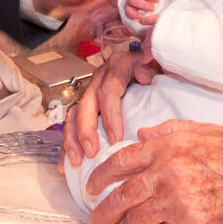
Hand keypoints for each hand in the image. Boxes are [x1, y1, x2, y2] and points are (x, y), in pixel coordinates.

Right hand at [62, 46, 160, 165]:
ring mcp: (91, 91)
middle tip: (91, 152)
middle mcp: (100, 78)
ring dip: (72, 139)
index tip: (115, 139)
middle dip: (85, 131)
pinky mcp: (87, 104)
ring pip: (74, 114)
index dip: (110, 116)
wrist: (148, 59)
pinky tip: (66, 164)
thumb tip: (144, 75)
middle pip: (86, 103)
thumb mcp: (157, 61)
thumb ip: (152, 67)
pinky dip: (67, 144)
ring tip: (77, 161)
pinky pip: (72, 124)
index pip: (109, 91)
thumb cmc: (153, 65)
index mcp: (118, 67)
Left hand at [84, 121, 222, 223]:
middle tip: (95, 222)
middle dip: (102, 213)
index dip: (100, 175)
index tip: (91, 186)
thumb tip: (141, 134)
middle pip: (121, 196)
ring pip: (136, 221)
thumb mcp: (201, 129)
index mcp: (165, 147)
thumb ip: (167, 130)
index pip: (121, 161)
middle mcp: (165, 173)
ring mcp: (176, 201)